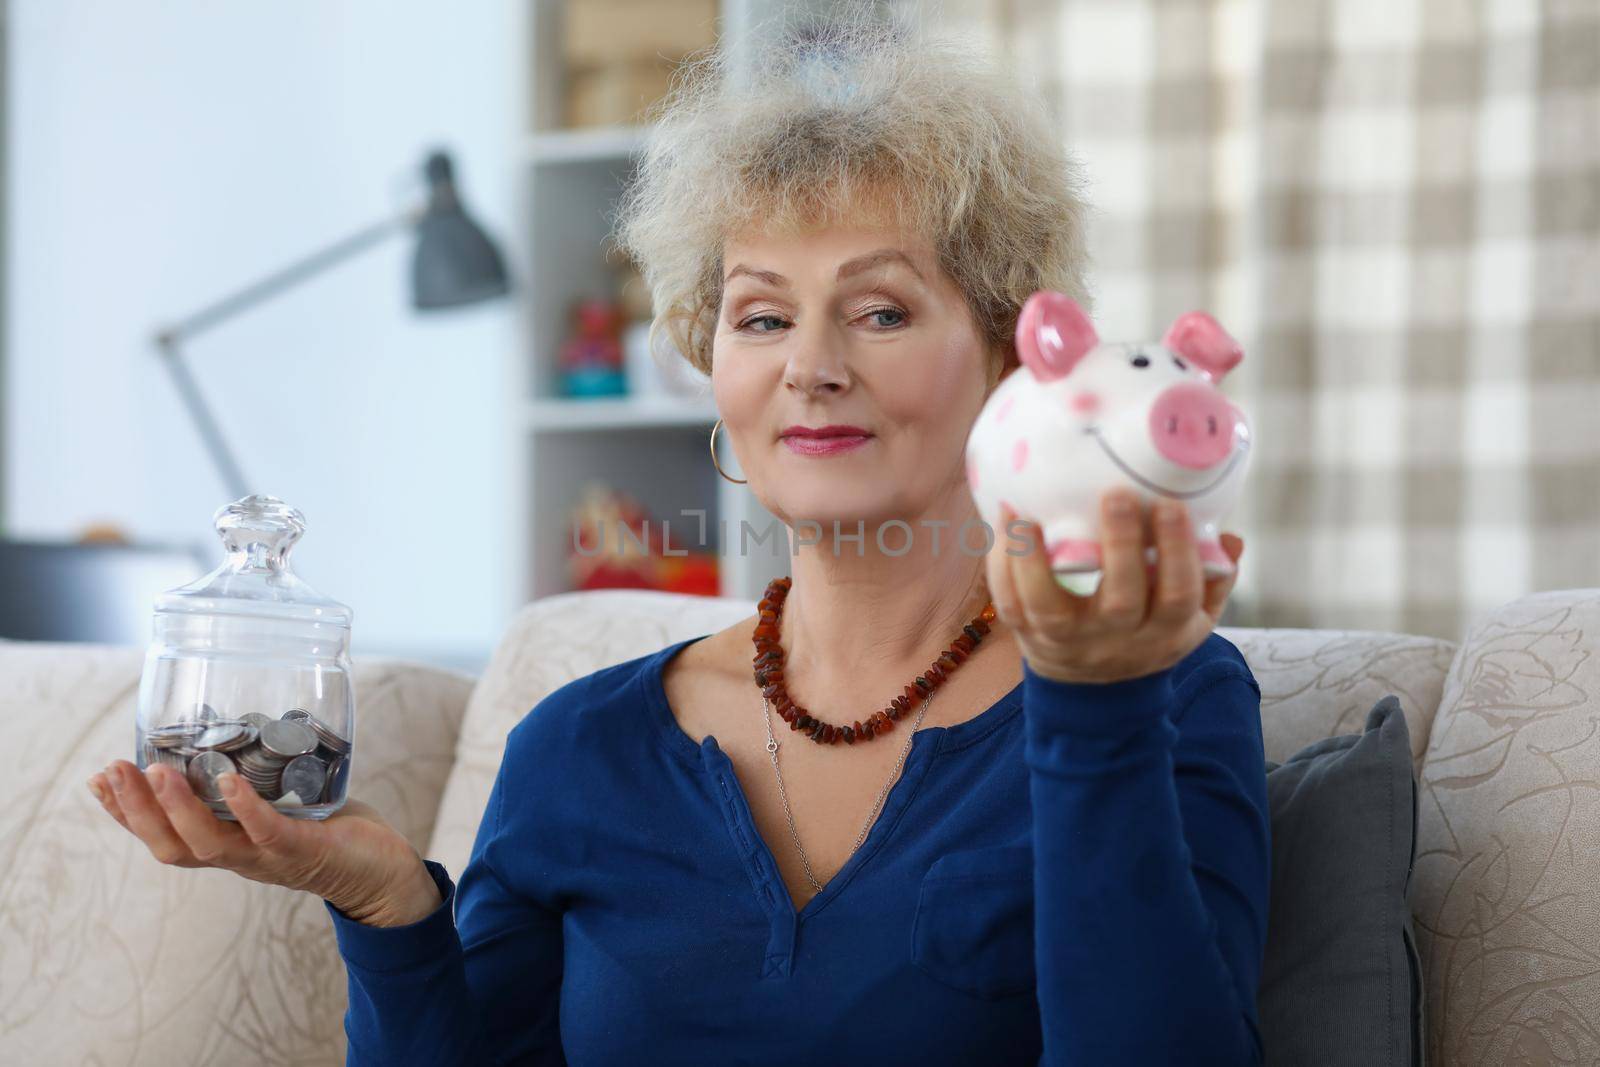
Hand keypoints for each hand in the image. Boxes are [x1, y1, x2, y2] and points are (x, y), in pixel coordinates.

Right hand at [87, 760, 441, 926]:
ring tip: (156, 770)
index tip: (97, 781)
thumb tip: (226, 730)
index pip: (161, 836)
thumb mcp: (279, 804)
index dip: (125, 813)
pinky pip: (266, 832)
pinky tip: (228, 782)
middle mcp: (237, 857)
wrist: (382, 873)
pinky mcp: (303, 850)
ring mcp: (267, 857)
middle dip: (135, 809)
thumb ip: (252, 780)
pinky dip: (244, 807)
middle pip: (169, 845)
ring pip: (206, 843)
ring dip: (177, 806)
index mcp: (225, 845)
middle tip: (112, 770)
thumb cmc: (330, 832)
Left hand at [986, 487, 1243, 684]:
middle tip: (1117, 494)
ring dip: (1038, 559)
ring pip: (1050, 607)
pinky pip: (1011, 604)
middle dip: (1121, 546)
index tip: (1170, 505)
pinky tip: (1008, 520)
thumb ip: (1214, 579)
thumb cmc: (1148, 632)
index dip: (1177, 553)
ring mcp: (1068, 640)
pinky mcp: (1028, 634)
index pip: (1178, 596)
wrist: (1095, 693)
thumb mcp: (1191, 619)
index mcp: (1163, 631)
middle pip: (1120, 600)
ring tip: (1034, 513)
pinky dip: (1004, 564)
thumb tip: (1231, 537)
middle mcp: (1115, 639)